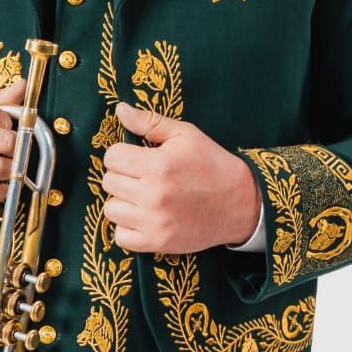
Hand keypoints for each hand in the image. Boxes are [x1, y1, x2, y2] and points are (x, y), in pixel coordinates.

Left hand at [102, 102, 261, 253]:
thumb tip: (120, 109)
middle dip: (122, 176)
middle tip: (142, 177)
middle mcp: (153, 194)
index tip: (136, 158)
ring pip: (111, 209)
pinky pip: (121, 237)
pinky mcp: (158, 242)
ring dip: (123, 202)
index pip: (112, 157)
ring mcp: (155, 221)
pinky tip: (143, 218)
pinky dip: (128, 228)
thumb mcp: (185, 135)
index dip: (122, 154)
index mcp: (158, 165)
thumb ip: (150, 122)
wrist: (241, 202)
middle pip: (109, 182)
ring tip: (142, 197)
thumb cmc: (212, 164)